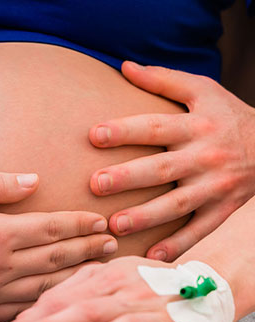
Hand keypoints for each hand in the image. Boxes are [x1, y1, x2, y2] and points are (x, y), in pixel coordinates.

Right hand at [0, 172, 117, 321]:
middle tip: (113, 244)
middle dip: (88, 248)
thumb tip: (35, 180)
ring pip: (47, 285)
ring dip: (77, 277)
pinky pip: (23, 308)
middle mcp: (2, 265)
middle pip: (57, 256)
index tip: (102, 221)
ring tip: (100, 271)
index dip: (80, 223)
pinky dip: (48, 303)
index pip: (52, 227)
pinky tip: (63, 300)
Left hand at [0, 256, 220, 321]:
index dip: (28, 320)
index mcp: (104, 279)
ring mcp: (158, 313)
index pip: (59, 299)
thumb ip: (70, 292)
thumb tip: (25, 313)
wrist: (203, 285)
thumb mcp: (106, 279)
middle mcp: (128, 292)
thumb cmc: (139, 286)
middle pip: (85, 310)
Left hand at [89, 62, 254, 260]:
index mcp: (196, 126)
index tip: (95, 135)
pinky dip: (179, 245)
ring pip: (178, 204)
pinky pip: (200, 230)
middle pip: (162, 168)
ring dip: (147, 215)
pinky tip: (153, 255)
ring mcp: (215, 186)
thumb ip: (164, 79)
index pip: (155, 126)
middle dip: (129, 177)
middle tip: (97, 184)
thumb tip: (125, 66)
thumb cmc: (227, 115)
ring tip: (116, 224)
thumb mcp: (203, 90)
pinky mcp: (223, 209)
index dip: (125, 130)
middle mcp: (205, 156)